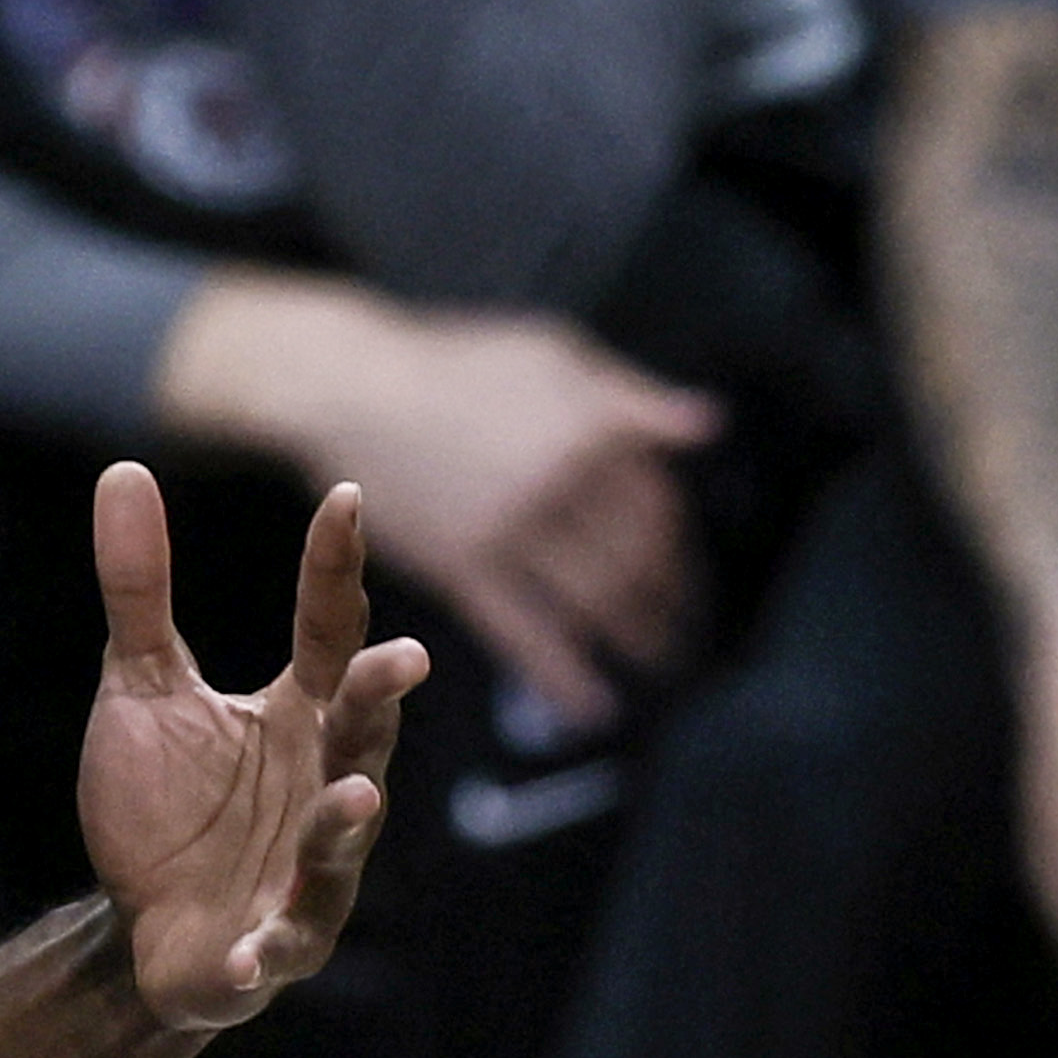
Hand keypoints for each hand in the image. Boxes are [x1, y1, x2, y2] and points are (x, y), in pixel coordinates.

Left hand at [80, 469, 427, 1029]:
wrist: (137, 927)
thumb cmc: (162, 804)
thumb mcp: (140, 685)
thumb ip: (138, 588)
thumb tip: (124, 469)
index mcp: (299, 717)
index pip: (329, 633)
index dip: (336, 570)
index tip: (345, 499)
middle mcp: (321, 785)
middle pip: (359, 736)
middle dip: (378, 703)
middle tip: (399, 660)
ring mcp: (307, 873)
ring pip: (337, 845)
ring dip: (345, 823)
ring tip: (356, 793)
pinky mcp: (275, 949)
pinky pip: (280, 948)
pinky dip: (268, 950)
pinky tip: (252, 952)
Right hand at [158, 281, 714, 731]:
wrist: (351, 386)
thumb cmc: (452, 365)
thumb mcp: (549, 351)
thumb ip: (628, 392)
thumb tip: (706, 423)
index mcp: (587, 426)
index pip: (656, 502)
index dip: (675, 543)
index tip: (681, 567)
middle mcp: (557, 480)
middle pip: (637, 558)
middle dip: (669, 601)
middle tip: (683, 628)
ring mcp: (509, 527)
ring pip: (593, 600)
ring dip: (634, 640)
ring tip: (656, 662)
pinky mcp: (461, 566)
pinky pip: (523, 633)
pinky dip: (562, 676)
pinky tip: (591, 705)